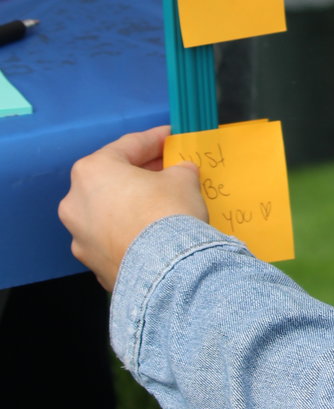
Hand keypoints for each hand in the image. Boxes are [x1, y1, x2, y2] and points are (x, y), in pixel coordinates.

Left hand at [59, 126, 208, 290]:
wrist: (164, 271)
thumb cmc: (168, 213)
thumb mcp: (183, 178)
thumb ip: (178, 169)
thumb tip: (180, 172)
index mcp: (92, 171)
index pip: (129, 146)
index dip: (155, 139)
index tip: (171, 136)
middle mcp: (76, 202)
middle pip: (113, 180)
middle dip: (141, 174)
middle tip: (168, 169)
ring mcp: (79, 237)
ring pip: (109, 212)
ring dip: (132, 205)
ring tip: (161, 204)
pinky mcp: (92, 264)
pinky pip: (113, 238)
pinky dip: (130, 233)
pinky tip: (153, 234)